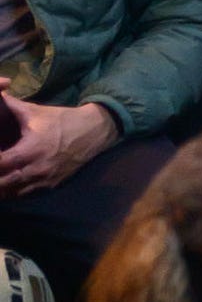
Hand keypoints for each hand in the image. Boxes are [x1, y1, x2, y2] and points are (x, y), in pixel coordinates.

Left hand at [0, 85, 117, 196]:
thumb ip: (11, 106)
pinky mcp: (51, 187)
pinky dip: (13, 191)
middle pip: (3, 183)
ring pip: (12, 194)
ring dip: (2, 186)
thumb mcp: (34, 111)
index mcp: (30, 149)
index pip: (0, 163)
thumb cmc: (61, 120)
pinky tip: (8, 183)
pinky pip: (25, 195)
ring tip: (0, 175)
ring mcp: (44, 181)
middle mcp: (37, 170)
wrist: (92, 132)